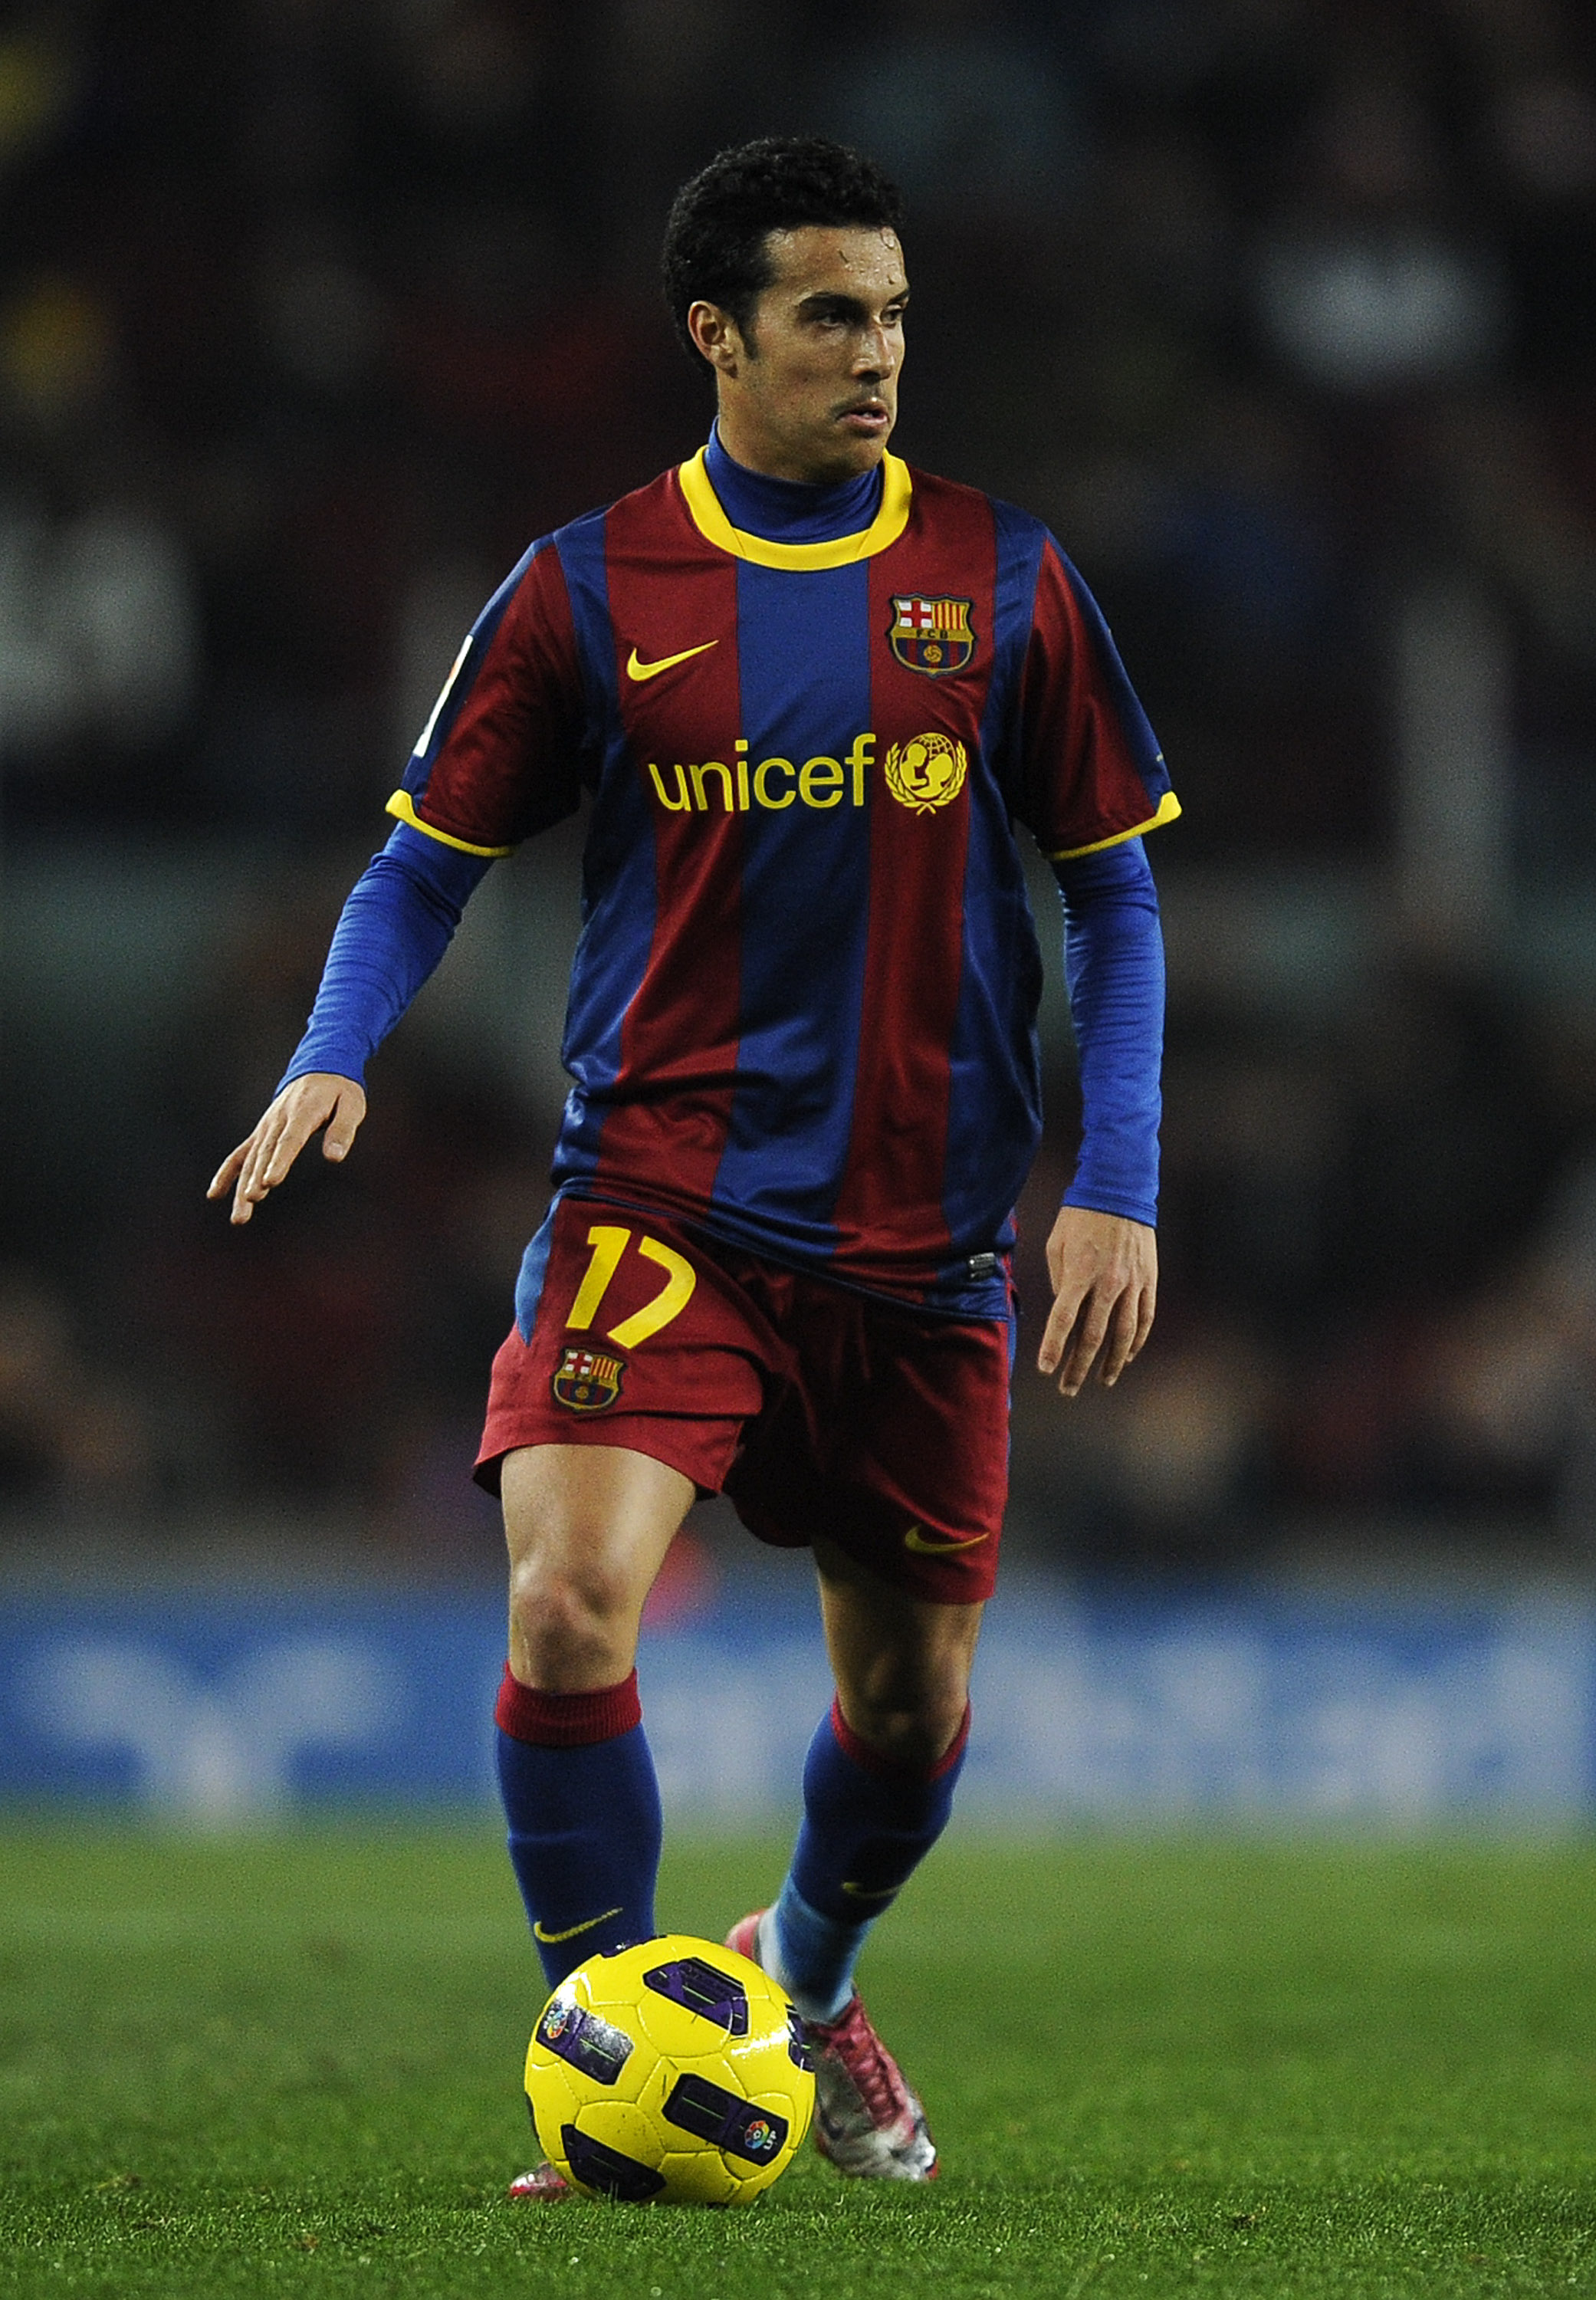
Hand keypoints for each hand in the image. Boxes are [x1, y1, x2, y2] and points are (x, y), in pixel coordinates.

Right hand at [206, 1073, 366, 1225]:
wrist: (319, 1067)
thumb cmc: (339, 1090)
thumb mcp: (352, 1105)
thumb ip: (342, 1131)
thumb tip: (334, 1157)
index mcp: (302, 1113)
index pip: (289, 1141)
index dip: (279, 1162)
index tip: (270, 1181)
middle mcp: (278, 1121)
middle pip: (265, 1154)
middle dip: (256, 1178)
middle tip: (251, 1200)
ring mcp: (266, 1127)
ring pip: (250, 1159)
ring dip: (242, 1186)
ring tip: (240, 1216)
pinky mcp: (261, 1133)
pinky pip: (240, 1154)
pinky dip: (227, 1173)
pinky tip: (215, 1194)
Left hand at [1037, 1205, 1156, 1395]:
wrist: (1120, 1190)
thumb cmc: (1080, 1216)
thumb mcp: (1056, 1243)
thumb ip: (1059, 1280)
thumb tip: (1064, 1308)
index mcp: (1079, 1272)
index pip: (1064, 1319)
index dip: (1054, 1347)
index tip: (1046, 1368)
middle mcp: (1108, 1282)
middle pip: (1093, 1335)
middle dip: (1078, 1366)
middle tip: (1068, 1387)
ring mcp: (1132, 1283)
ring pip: (1123, 1334)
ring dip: (1110, 1362)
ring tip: (1101, 1381)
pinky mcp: (1149, 1280)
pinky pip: (1145, 1318)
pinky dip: (1136, 1342)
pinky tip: (1126, 1356)